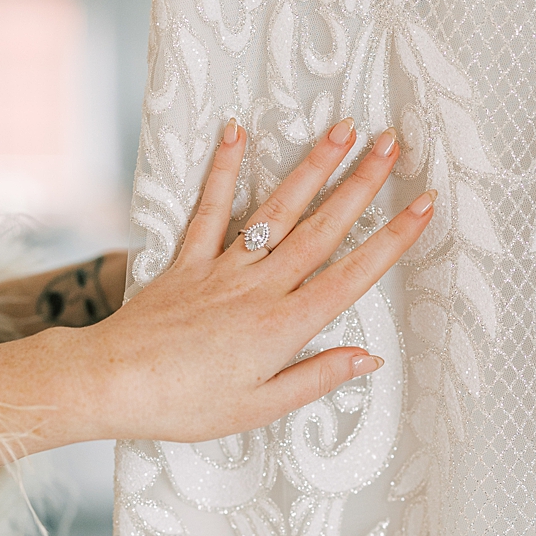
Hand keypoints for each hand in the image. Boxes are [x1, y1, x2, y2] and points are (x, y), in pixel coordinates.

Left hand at [0, 119, 431, 462]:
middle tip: (393, 143)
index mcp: (284, 327)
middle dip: (362, 184)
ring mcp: (221, 269)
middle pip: (322, 229)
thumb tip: (368, 358)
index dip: (393, 239)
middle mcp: (259, 289)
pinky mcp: (185, 260)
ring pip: (276, 211)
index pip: (352, 276)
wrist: (111, 383)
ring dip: (311, 167)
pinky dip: (223, 168)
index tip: (425, 203)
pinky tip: (236, 131)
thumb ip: (315, 378)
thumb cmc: (184, 406)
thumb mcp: (258, 407)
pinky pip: (208, 208)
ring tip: (341, 128)